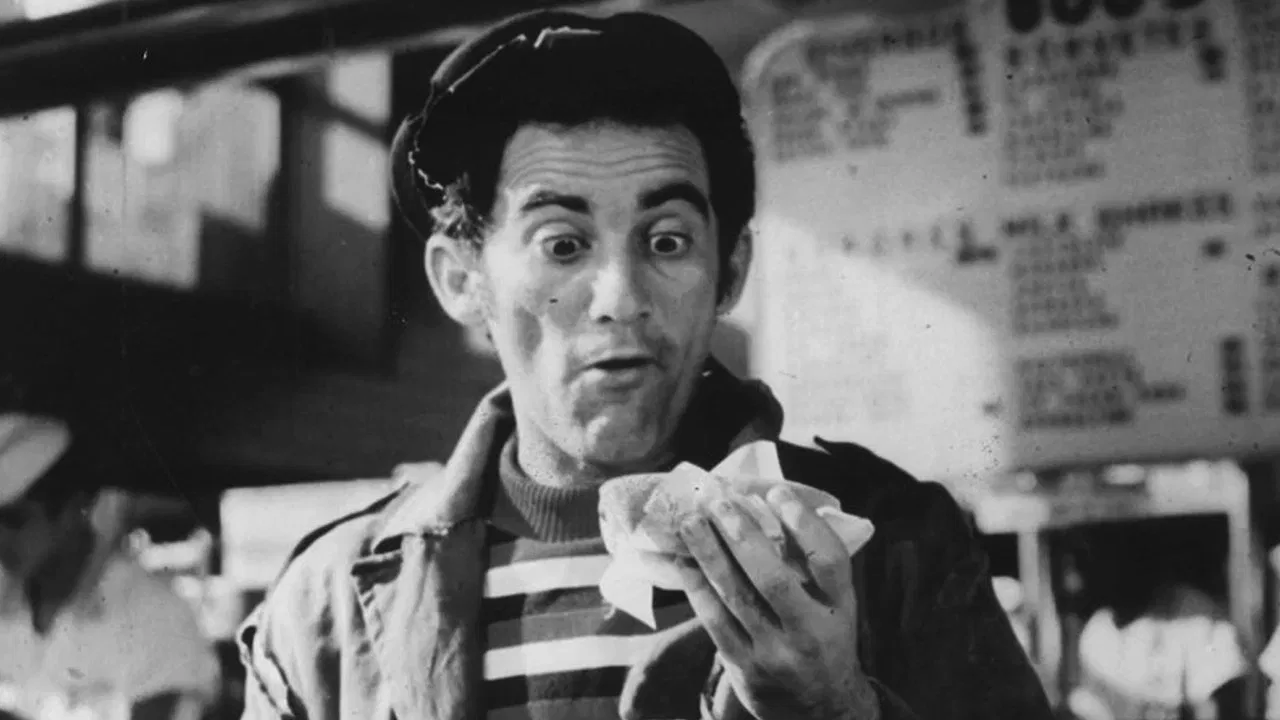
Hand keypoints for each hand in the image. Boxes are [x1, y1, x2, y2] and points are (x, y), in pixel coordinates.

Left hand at [676, 486, 878, 719]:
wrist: (819, 710)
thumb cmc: (823, 639)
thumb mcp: (835, 606)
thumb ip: (812, 565)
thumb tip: (768, 505)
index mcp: (841, 610)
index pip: (828, 561)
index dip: (804, 524)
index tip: (777, 492)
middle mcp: (810, 632)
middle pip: (774, 579)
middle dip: (742, 535)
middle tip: (718, 502)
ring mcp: (775, 653)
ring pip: (737, 596)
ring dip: (709, 554)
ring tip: (691, 522)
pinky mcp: (745, 668)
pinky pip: (715, 621)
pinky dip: (697, 587)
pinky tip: (684, 561)